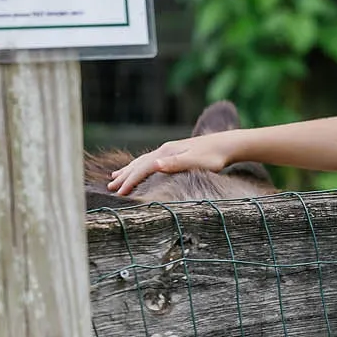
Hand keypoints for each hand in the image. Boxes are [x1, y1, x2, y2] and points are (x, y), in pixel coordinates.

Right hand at [106, 131, 237, 193]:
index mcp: (166, 153)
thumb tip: (154, 164)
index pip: (143, 168)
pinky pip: (150, 160)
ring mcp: (169, 150)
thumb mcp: (195, 162)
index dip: (130, 181)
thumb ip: (174, 163)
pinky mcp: (174, 152)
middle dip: (124, 176)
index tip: (119, 193)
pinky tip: (140, 168)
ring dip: (128, 170)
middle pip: (139, 164)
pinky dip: (140, 166)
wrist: (226, 144)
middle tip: (110, 187)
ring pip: (142, 161)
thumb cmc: (213, 157)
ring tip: (115, 177)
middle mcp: (164, 150)